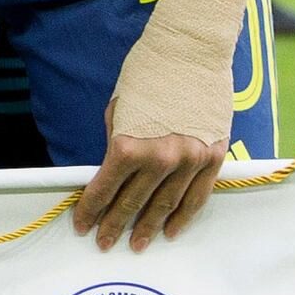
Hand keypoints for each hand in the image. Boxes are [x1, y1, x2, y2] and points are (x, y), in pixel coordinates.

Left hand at [75, 0, 248, 247]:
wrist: (191, 50)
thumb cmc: (146, 73)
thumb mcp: (117, 110)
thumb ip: (116, 144)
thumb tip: (113, 174)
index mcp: (128, 144)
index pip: (104, 189)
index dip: (90, 210)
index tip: (80, 226)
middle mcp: (160, 158)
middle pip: (133, 203)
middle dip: (115, 225)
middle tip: (103, 243)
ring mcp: (190, 160)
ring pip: (166, 206)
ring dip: (149, 228)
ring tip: (136, 245)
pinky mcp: (214, 157)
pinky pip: (197, 197)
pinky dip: (183, 217)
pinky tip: (171, 231)